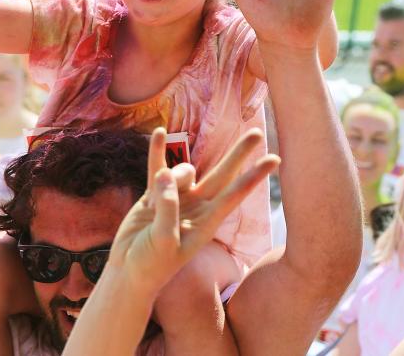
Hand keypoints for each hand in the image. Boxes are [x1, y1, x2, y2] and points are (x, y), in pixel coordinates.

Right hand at [106, 128, 279, 294]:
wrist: (129, 271)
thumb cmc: (151, 264)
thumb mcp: (164, 242)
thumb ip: (168, 209)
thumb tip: (166, 174)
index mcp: (206, 223)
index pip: (234, 195)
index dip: (253, 177)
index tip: (274, 160)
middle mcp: (197, 207)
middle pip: (222, 174)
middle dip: (239, 154)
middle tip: (256, 134)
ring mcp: (177, 198)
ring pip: (182, 172)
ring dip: (171, 177)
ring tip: (154, 205)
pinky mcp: (154, 194)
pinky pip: (157, 167)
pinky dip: (157, 151)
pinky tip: (159, 132)